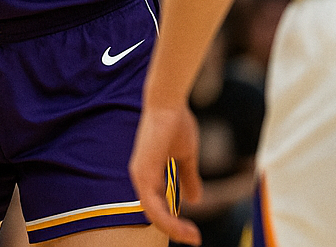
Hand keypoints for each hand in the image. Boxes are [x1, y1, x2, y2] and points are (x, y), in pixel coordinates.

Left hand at [129, 103, 203, 245]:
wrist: (169, 103)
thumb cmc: (175, 123)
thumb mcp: (186, 156)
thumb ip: (188, 177)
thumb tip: (195, 200)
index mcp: (148, 172)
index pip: (157, 206)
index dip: (173, 222)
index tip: (193, 233)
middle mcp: (140, 176)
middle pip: (154, 215)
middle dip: (175, 230)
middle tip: (194, 239)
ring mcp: (140, 175)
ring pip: (153, 215)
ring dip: (173, 230)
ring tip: (193, 238)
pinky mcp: (144, 172)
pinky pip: (154, 206)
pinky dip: (169, 221)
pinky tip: (185, 228)